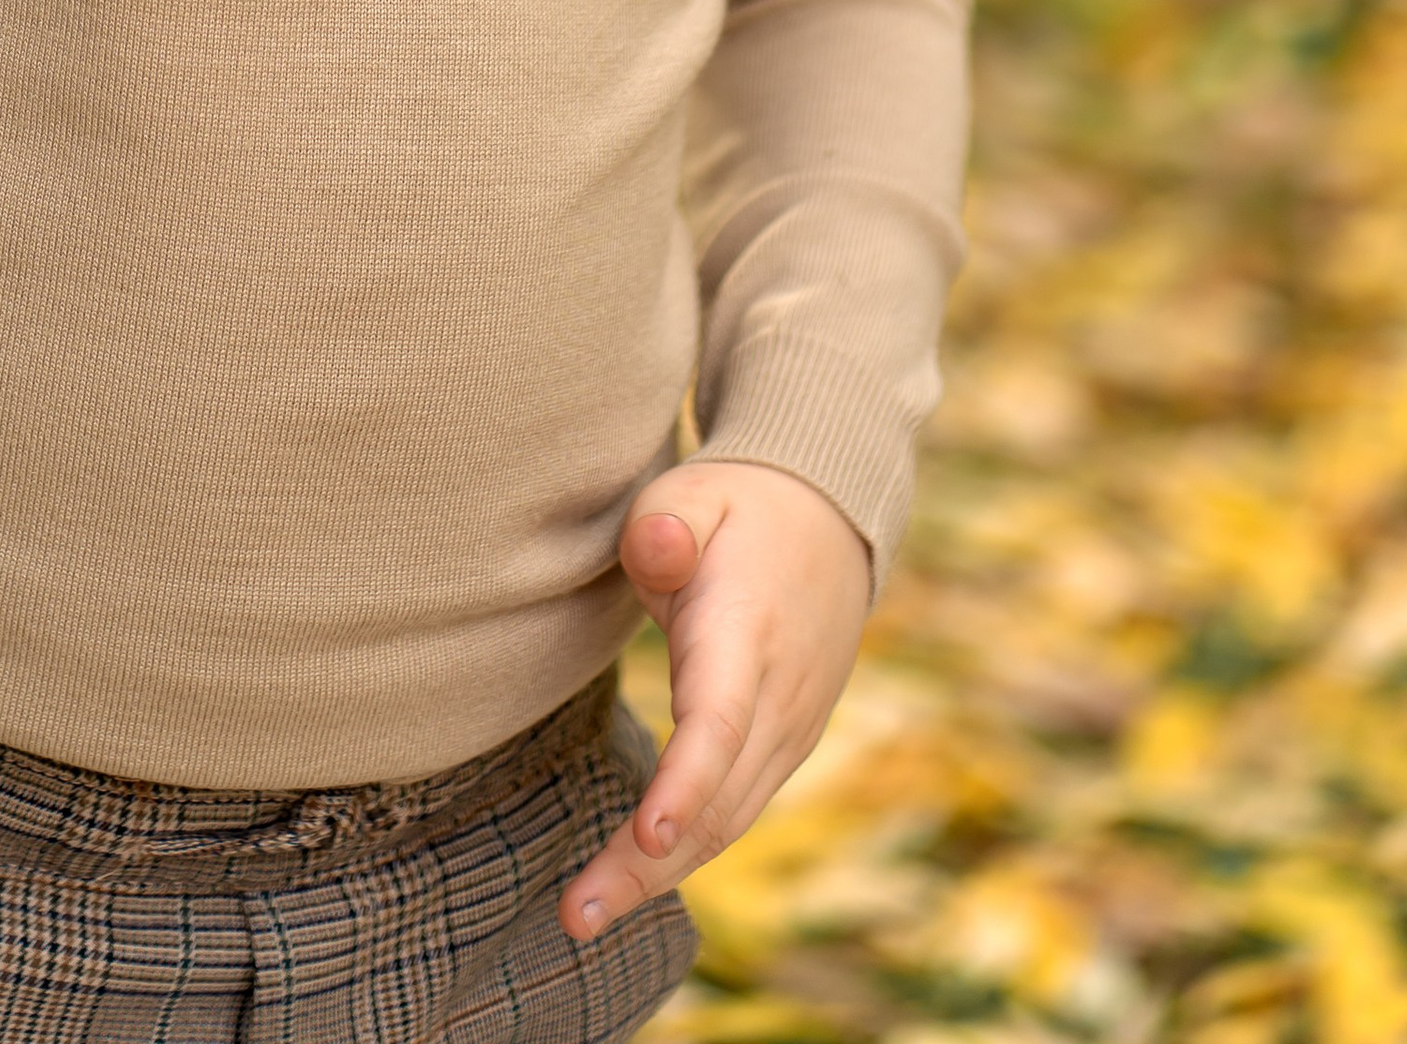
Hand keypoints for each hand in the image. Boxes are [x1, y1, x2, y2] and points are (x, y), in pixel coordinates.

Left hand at [563, 460, 869, 947]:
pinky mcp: (784, 746)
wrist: (829, 523)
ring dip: (660, 873)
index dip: (685, 782)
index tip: (644, 834)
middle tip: (577, 917)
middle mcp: (778, 696)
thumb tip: (656, 548)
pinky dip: (689, 850)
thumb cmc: (737, 509)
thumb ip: (667, 524)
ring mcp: (790, 729)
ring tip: (585, 916)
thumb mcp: (694, 491)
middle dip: (647, 863)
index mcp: (748, 631)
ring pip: (729, 819)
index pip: (720, 720)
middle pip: (718, 796)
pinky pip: (737, 811)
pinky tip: (633, 878)